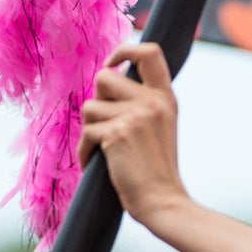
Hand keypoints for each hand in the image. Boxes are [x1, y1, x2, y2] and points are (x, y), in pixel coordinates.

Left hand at [79, 43, 189, 233]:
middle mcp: (153, 102)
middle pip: (104, 78)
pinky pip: (86, 133)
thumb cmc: (156, 169)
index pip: (149, 52)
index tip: (113, 65)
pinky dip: (86, 151)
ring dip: (91, 129)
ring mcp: (136, 116)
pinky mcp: (117, 133)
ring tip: (107, 149)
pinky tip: (96, 163)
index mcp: (166, 97)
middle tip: (108, 126)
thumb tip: (108, 77)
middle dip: (98, 102)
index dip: (124, 50)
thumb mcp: (161, 126)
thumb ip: (144, 101)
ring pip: (90, 106)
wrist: (163, 201)